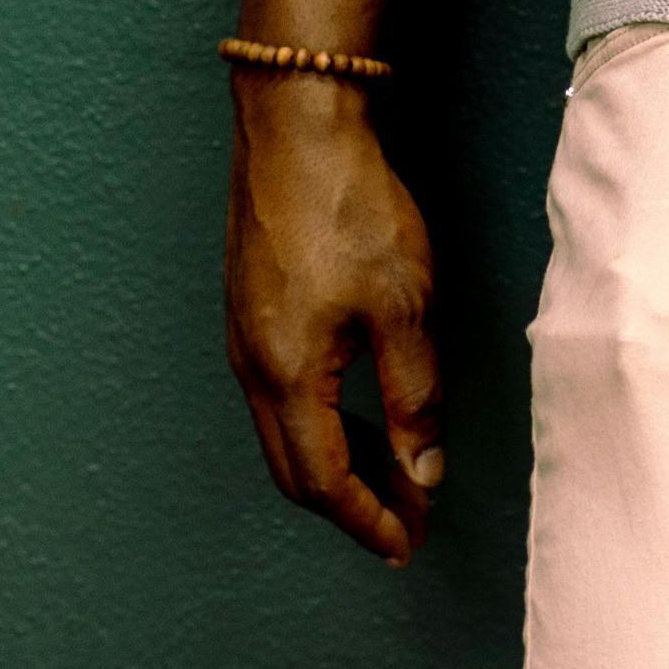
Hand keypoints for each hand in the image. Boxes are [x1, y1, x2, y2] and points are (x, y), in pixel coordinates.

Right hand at [224, 80, 445, 562]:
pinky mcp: (250, 310)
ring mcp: (244, 337)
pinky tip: (360, 413)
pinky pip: (277, 396)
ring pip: (283, 434)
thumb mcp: (404, 308)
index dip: (368, 520)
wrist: (296, 126)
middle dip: (351, 505)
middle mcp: (251, 366)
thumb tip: (424, 470)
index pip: (324, 482)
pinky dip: (320, 425)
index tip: (408, 543)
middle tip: (406, 521)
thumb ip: (415, 397)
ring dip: (337, 465)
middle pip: (293, 470)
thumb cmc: (350, 207)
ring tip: (394, 473)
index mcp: (285, 376)